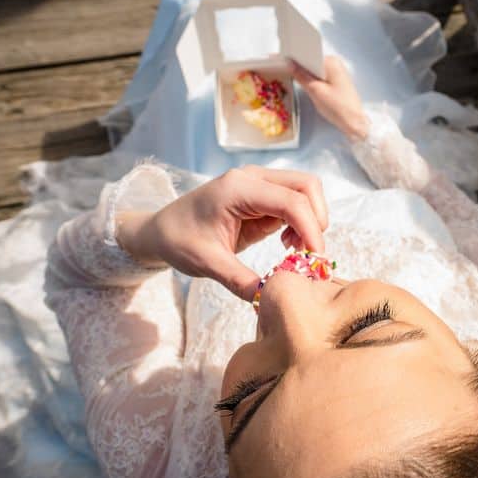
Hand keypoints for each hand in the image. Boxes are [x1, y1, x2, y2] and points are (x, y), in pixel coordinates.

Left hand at [116, 166, 327, 300]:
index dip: (311, 229)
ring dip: (310, 221)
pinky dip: (301, 224)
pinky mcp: (263, 196)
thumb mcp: (207, 263)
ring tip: (294, 251)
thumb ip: (240, 280)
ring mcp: (259, 184)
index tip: (315, 260)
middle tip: (308, 255)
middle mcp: (253, 178)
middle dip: (316, 220)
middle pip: (307, 186)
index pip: (291, 201)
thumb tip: (270, 299)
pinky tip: (286, 245)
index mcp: (238, 188)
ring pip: (306, 192)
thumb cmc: (179, 240)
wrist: (160, 230)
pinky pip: (295, 204)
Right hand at [291, 56, 368, 140]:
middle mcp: (335, 64)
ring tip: (293, 77)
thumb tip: (290, 65)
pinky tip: (305, 85)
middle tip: (285, 70)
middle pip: (312, 61)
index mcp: (331, 62)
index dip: (295, 57)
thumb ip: (301, 76)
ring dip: (305, 74)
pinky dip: (312, 80)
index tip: (281, 60)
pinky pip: (320, 76)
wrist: (354, 122)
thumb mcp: (315, 91)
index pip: (309, 54)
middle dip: (300, 66)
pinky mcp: (336, 81)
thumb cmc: (338, 107)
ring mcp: (336, 73)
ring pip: (315, 70)